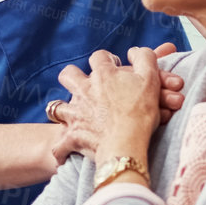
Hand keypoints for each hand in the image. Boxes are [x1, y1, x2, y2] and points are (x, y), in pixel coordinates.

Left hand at [52, 46, 162, 163]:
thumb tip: (135, 51)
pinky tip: (63, 153)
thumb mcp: (150, 79)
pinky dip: (60, 150)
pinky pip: (58, 145)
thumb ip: (145, 58)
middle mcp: (84, 91)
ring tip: (71, 115)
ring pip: (55, 107)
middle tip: (85, 86)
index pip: (99, 57)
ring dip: (61, 109)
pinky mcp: (71, 136)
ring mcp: (75, 113)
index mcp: (103, 75)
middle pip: (68, 75)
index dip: (106, 60)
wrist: (125, 143)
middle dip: (73, 77)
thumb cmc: (140, 113)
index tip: (114, 67)